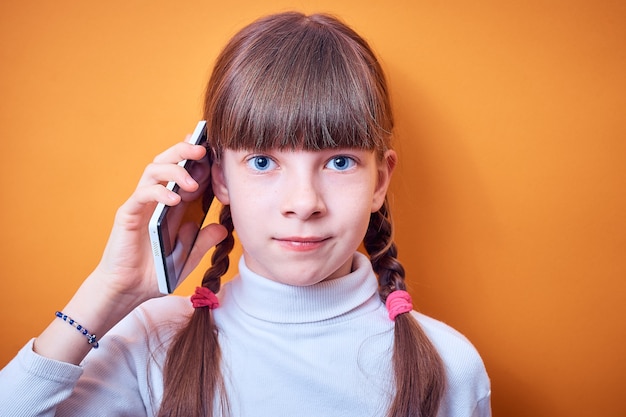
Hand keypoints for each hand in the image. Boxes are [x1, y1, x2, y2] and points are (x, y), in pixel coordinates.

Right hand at [94, 141, 226, 307]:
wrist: (130, 291)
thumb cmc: (156, 272)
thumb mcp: (188, 257)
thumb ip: (203, 241)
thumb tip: (223, 227)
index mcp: (172, 203)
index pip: (184, 171)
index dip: (198, 158)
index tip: (216, 150)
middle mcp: (156, 198)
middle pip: (166, 160)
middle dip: (184, 150)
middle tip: (203, 149)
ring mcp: (141, 204)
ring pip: (153, 171)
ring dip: (174, 170)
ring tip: (192, 182)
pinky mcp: (128, 215)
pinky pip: (141, 195)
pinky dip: (158, 192)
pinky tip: (174, 199)